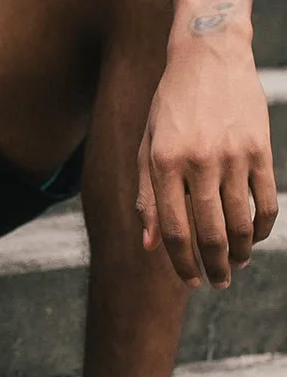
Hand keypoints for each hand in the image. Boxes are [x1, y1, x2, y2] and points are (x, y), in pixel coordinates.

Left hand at [136, 41, 277, 288]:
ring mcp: (234, 155)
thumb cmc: (169, 109)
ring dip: (240, 251)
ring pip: (242, 220)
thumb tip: (151, 247)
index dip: (181, 263)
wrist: (208, 57)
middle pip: (210, 232)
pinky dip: (263, 225)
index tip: (189, 282)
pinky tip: (255, 239)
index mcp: (165, 166)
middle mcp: (200, 163)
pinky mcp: (261, 146)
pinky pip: (267, 197)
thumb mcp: (146, 150)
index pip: (174, 230)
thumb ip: (148, 199)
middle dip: (214, 265)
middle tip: (217, 283)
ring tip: (235, 265)